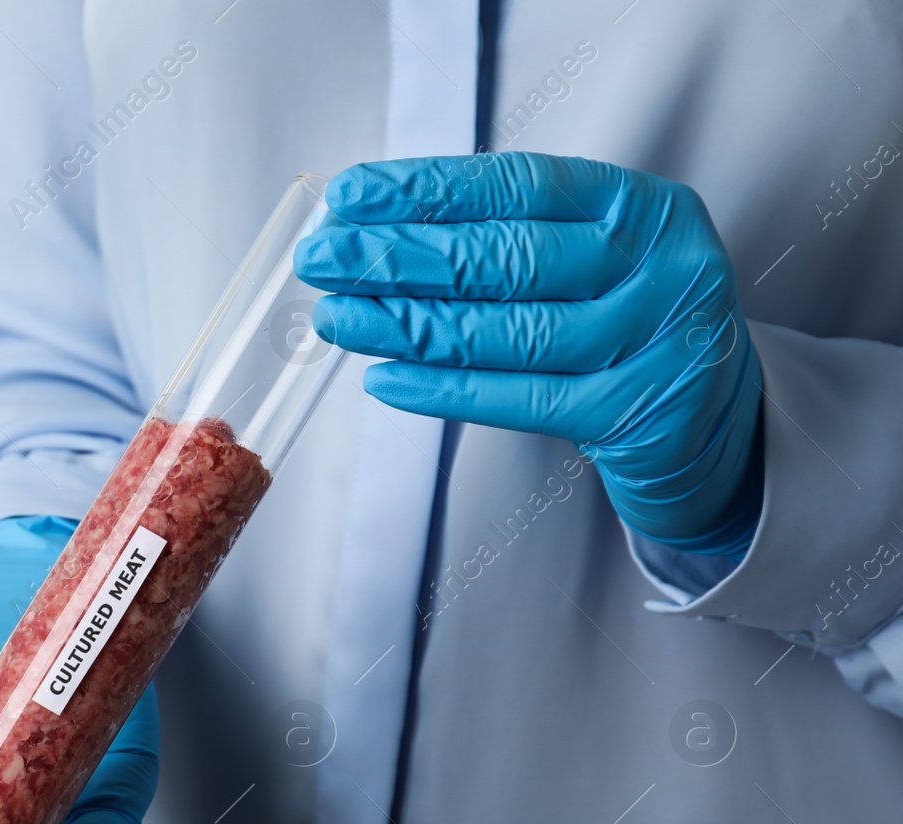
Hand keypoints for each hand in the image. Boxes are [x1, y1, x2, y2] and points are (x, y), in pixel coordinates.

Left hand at [295, 152, 762, 557]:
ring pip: (503, 330)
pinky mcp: (632, 414)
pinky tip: (385, 377)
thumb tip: (376, 231)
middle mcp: (658, 266)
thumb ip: (508, 236)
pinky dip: (442, 388)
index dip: (426, 191)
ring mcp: (652, 342)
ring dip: (404, 324)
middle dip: (397, 257)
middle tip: (323, 260)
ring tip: (337, 317)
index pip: (516, 187)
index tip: (352, 197)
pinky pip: (517, 399)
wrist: (714, 422)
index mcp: (642, 207)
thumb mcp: (594, 258)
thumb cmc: (628, 324)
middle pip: (503, 257)